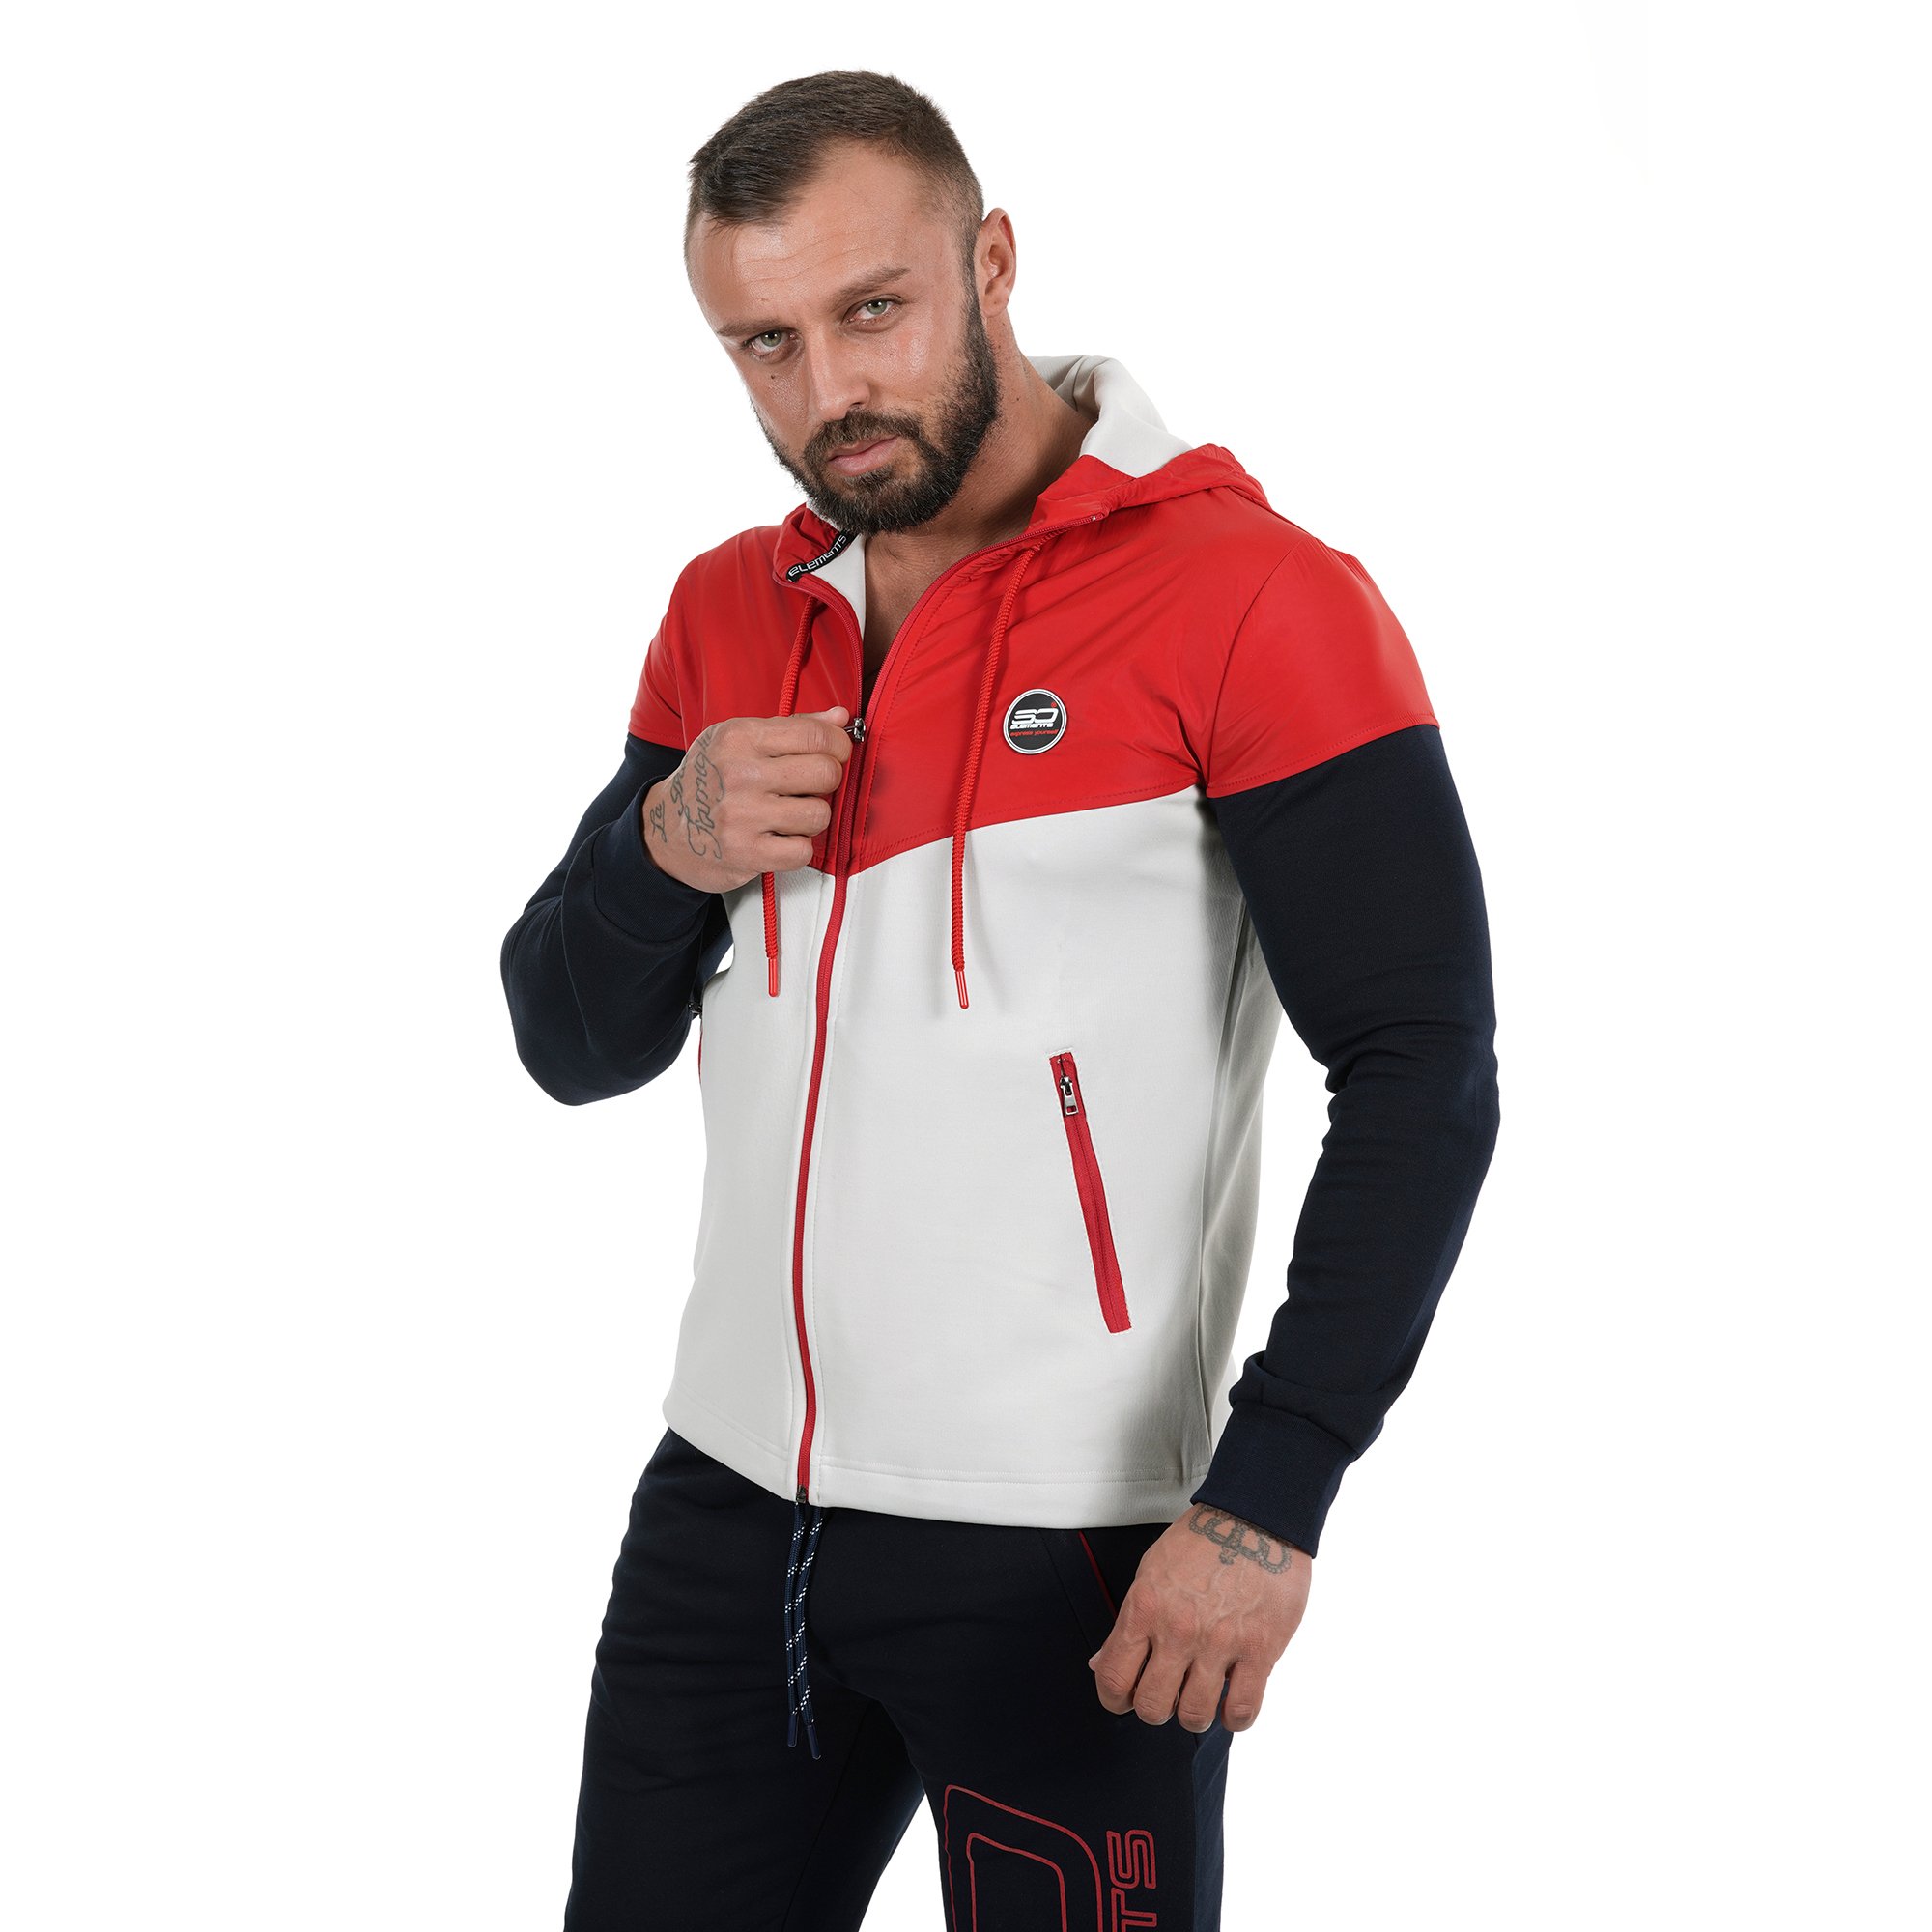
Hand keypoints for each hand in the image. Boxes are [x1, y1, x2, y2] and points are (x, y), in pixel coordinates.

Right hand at [642, 709, 852, 892]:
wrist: (663, 829)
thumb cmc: (709, 780)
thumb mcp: (739, 741)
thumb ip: (793, 727)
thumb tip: (841, 717)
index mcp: (739, 737)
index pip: (816, 736)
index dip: (838, 746)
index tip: (835, 754)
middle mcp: (739, 774)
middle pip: (825, 773)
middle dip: (828, 781)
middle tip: (810, 786)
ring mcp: (741, 816)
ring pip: (818, 814)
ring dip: (812, 817)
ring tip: (790, 814)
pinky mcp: (745, 854)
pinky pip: (802, 851)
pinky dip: (797, 848)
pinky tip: (779, 838)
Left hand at [1089, 1506, 1310, 1733]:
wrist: (1256, 1516)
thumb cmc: (1202, 1541)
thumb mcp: (1150, 1573)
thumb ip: (1128, 1623)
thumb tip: (1100, 1663)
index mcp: (1145, 1607)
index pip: (1113, 1678)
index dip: (1114, 1700)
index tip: (1125, 1699)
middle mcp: (1178, 1629)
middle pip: (1152, 1706)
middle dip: (1155, 1710)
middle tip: (1166, 1696)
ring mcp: (1220, 1642)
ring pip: (1194, 1715)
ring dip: (1194, 1715)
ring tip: (1200, 1698)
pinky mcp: (1260, 1650)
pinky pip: (1243, 1710)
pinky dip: (1234, 1718)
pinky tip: (1232, 1703)